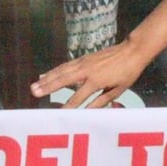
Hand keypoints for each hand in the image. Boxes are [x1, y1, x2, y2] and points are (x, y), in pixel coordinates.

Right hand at [30, 39, 150, 108]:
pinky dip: (55, 70)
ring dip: (47, 78)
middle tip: (34, 93)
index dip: (68, 107)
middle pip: (63, 80)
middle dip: (48, 87)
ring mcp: (84, 62)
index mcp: (96, 81)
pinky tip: (47, 74)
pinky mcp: (84, 58)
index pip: (78, 97)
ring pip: (61, 71)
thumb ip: (101, 101)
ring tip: (34, 85)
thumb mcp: (118, 90)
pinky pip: (66, 65)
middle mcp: (87, 70)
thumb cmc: (128, 73)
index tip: (57, 114)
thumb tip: (87, 112)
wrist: (133, 51)